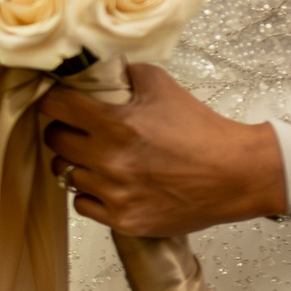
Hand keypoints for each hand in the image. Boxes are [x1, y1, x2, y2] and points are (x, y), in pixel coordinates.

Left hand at [39, 63, 286, 236]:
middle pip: (55, 141)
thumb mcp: (159, 84)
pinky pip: (82, 204)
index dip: (54, 100)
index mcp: (116, 122)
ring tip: (101, 157)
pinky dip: (91, 193)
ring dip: (79, 163)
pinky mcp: (125, 221)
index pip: (54, 106)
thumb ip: (119, 73)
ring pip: (66, 173)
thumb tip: (87, 69)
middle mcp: (110, 160)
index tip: (59, 101)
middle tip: (83, 129)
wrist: (236, 174)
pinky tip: (111, 183)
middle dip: (66, 130)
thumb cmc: (200, 127)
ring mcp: (116, 194)